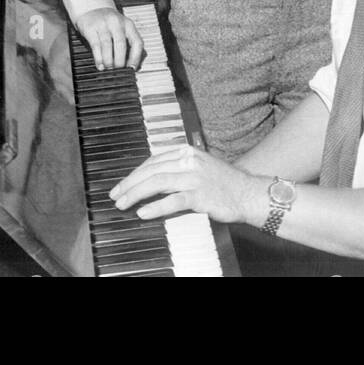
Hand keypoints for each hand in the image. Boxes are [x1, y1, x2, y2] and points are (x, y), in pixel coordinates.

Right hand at [75, 8, 144, 71]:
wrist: (91, 8)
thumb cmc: (109, 23)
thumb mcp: (122, 28)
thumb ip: (127, 43)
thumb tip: (132, 65)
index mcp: (128, 25)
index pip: (137, 42)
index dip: (136, 57)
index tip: (132, 68)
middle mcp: (117, 23)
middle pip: (121, 44)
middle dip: (120, 61)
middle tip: (118, 70)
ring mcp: (103, 24)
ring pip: (107, 45)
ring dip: (108, 60)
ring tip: (109, 69)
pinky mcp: (91, 28)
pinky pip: (96, 45)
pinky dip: (98, 58)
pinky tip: (100, 65)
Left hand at [110, 145, 266, 225]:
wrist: (248, 193)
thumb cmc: (223, 183)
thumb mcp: (198, 168)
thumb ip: (176, 169)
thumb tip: (149, 181)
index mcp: (186, 152)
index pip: (153, 160)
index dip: (134, 173)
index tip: (121, 185)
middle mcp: (189, 161)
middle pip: (151, 170)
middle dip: (129, 183)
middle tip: (115, 196)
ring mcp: (195, 177)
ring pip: (158, 182)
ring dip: (136, 194)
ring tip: (122, 204)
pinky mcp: (200, 195)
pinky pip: (173, 200)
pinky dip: (155, 206)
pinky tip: (143, 213)